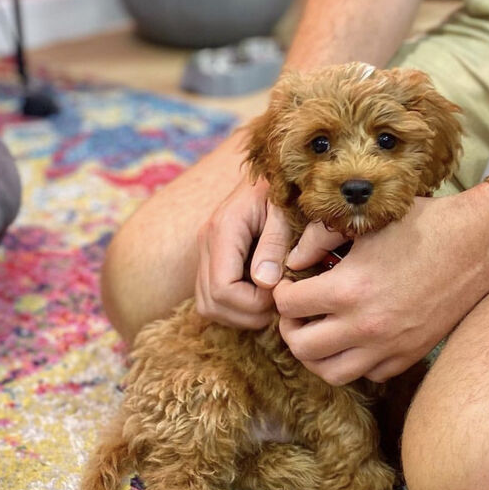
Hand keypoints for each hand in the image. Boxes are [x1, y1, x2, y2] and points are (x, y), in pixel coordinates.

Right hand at [194, 178, 290, 329]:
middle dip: (247, 314)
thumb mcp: (284, 212)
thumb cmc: (281, 191)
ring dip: (239, 314)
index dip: (253, 302)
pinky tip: (257, 295)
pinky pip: (210, 298)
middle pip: (212, 303)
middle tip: (276, 302)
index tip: (278, 292)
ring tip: (268, 300)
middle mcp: (206, 242)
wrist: (266, 176)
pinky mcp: (208, 260)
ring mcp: (204, 252)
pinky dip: (233, 307)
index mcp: (223, 228)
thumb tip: (264, 282)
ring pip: (207, 305)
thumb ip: (274, 244)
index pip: (223, 288)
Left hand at [274, 190, 488, 385]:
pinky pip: (368, 374)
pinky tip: (354, 336)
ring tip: (319, 330)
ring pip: (331, 373)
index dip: (280, 292)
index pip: (288, 306)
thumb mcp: (364, 224)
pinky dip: (353, 361)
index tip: (288, 284)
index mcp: (348, 289)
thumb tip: (291, 263)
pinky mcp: (410, 355)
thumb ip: (318, 240)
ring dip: (316, 354)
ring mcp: (389, 346)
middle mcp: (366, 326)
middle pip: (302, 349)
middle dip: (290, 329)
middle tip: (296, 311)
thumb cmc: (420, 225)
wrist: (476, 244)